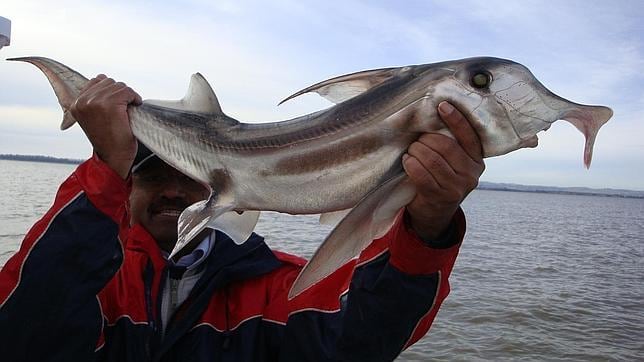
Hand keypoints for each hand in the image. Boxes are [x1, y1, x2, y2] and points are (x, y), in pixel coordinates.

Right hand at [70, 75, 142, 178]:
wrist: (114, 157)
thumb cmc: (109, 139)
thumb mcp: (94, 117)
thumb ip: (94, 100)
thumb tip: (104, 79)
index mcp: (76, 103)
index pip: (96, 80)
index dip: (112, 91)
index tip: (118, 104)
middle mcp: (82, 101)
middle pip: (109, 82)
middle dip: (120, 93)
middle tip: (124, 109)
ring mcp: (94, 102)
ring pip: (119, 86)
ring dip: (128, 96)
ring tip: (128, 110)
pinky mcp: (109, 105)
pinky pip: (127, 91)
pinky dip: (134, 98)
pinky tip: (135, 107)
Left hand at [403, 101, 484, 239]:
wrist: (435, 213)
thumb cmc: (442, 179)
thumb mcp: (455, 164)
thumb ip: (453, 146)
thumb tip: (435, 115)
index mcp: (477, 161)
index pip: (469, 137)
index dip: (456, 119)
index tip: (442, 106)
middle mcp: (471, 174)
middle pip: (445, 146)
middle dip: (426, 139)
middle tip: (417, 140)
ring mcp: (456, 187)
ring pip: (432, 159)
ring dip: (416, 151)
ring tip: (411, 150)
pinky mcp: (440, 196)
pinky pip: (421, 174)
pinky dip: (411, 164)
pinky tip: (407, 161)